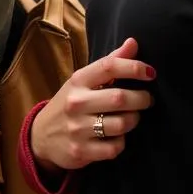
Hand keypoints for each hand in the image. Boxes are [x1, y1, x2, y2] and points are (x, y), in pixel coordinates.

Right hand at [30, 37, 154, 172]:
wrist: (41, 136)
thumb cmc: (70, 103)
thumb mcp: (83, 81)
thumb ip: (109, 63)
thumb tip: (133, 43)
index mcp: (78, 80)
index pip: (108, 67)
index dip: (133, 67)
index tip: (150, 73)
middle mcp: (76, 102)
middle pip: (120, 98)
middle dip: (142, 99)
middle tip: (147, 99)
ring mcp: (78, 128)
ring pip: (122, 124)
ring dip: (134, 120)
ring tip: (133, 117)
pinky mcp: (81, 151)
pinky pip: (115, 147)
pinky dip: (122, 142)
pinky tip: (117, 136)